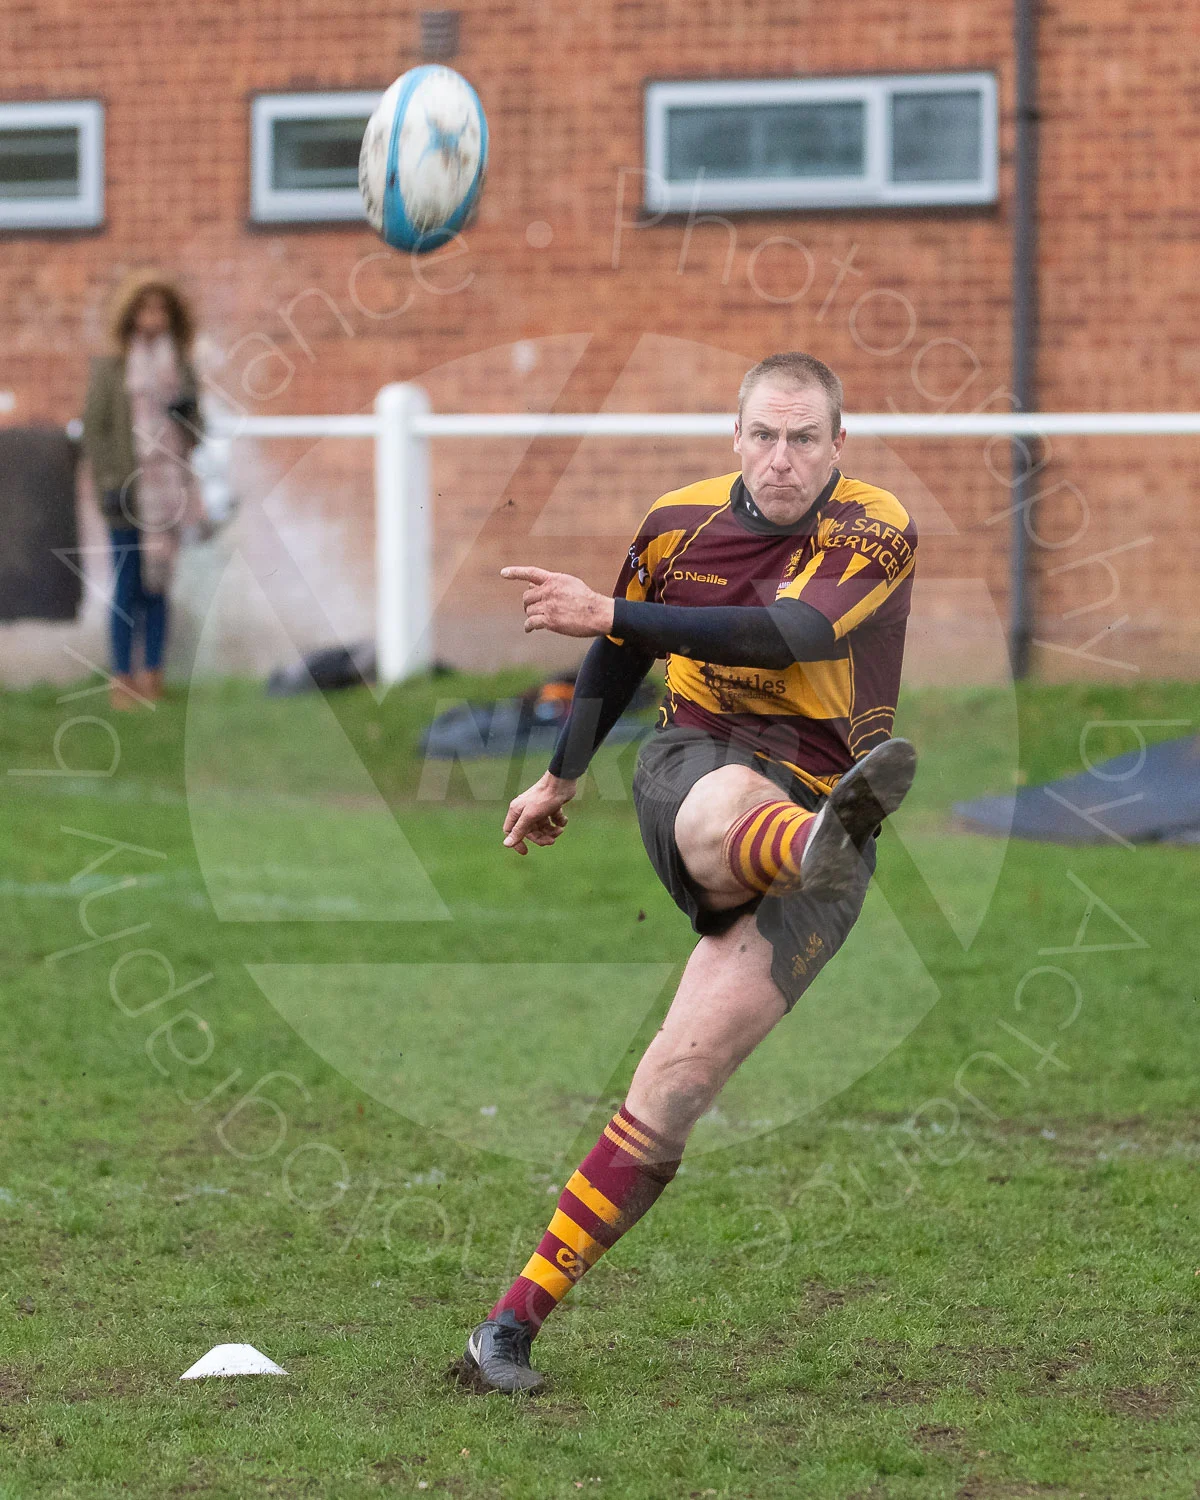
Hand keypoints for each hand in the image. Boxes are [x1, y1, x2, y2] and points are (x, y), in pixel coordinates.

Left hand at [501, 566, 615, 637]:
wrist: (598, 613)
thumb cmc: (587, 600)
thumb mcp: (570, 584)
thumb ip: (552, 583)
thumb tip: (532, 586)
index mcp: (554, 579)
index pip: (531, 573)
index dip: (515, 572)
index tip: (503, 573)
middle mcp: (549, 591)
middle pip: (526, 597)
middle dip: (528, 604)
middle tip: (532, 609)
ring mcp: (549, 606)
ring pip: (529, 611)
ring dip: (531, 615)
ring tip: (538, 620)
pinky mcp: (550, 621)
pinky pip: (531, 623)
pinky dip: (528, 627)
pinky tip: (529, 629)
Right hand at [503, 770, 576, 854]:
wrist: (561, 782)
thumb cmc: (544, 798)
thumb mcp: (530, 816)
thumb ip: (519, 830)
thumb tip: (506, 845)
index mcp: (517, 811)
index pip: (511, 831)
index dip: (517, 842)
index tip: (526, 852)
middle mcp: (526, 810)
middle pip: (530, 832)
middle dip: (541, 838)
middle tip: (552, 841)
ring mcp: (539, 809)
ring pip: (543, 827)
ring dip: (551, 832)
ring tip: (560, 830)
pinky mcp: (551, 807)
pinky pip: (553, 820)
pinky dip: (559, 822)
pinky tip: (563, 819)